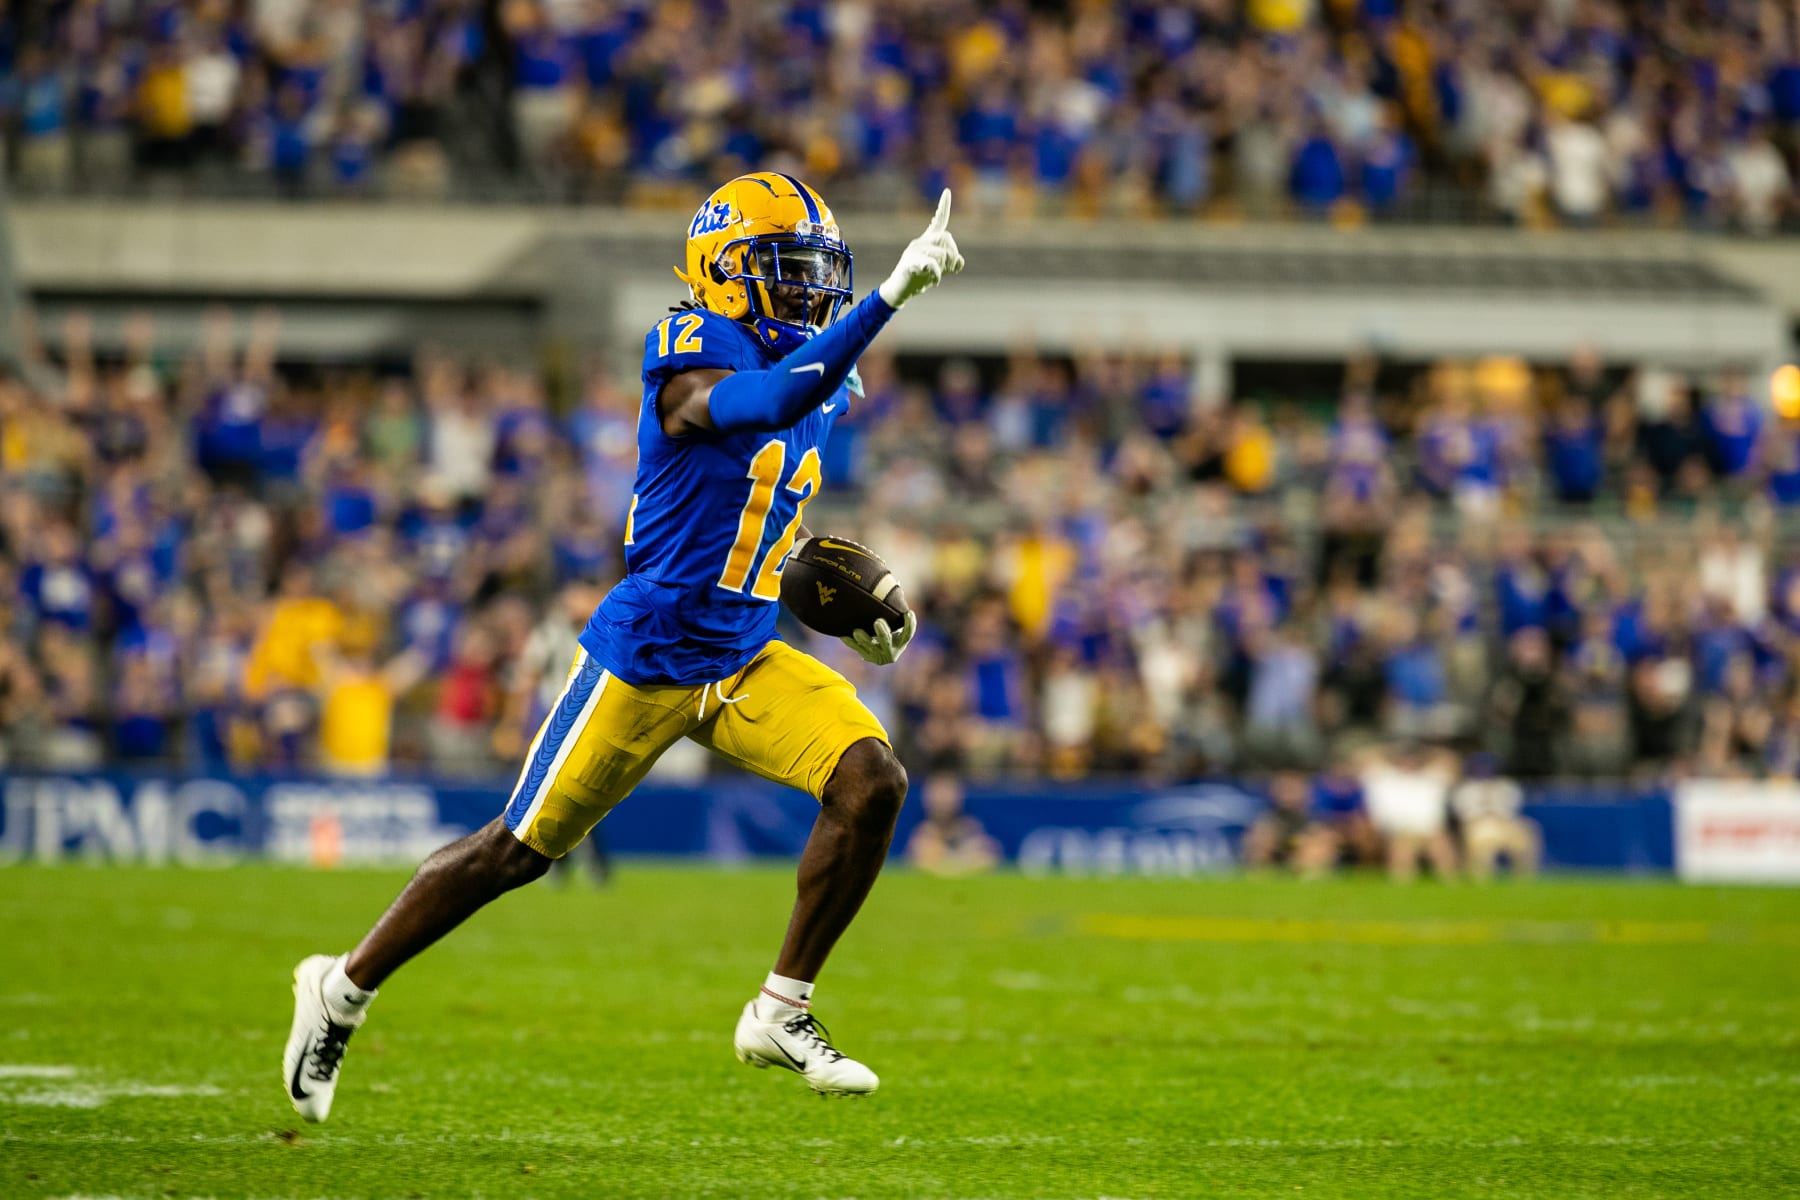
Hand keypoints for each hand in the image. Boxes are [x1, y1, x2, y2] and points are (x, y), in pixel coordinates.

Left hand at [844, 609, 916, 665]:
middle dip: (882, 632)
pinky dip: (850, 642)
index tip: (908, 612)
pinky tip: (843, 635)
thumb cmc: (890, 627)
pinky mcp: (866, 656)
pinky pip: (856, 649)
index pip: (908, 633)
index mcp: (901, 641)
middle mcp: (891, 651)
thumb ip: (895, 604)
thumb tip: (897, 582)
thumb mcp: (894, 619)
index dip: (910, 623)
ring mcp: (878, 655)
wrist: (880, 650)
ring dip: (864, 639)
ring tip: (857, 631)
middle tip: (877, 622)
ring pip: (870, 648)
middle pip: (886, 640)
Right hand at [877, 190, 964, 308]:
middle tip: (949, 269)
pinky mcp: (910, 262)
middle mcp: (920, 241)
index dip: (943, 206)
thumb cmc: (919, 278)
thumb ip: (951, 264)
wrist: (901, 290)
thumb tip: (959, 260)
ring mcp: (914, 251)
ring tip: (937, 277)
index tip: (947, 191)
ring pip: (941, 252)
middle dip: (952, 253)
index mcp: (928, 240)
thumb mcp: (939, 270)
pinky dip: (937, 274)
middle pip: (946, 237)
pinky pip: (931, 264)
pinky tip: (935, 281)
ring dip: (944, 267)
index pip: (939, 220)